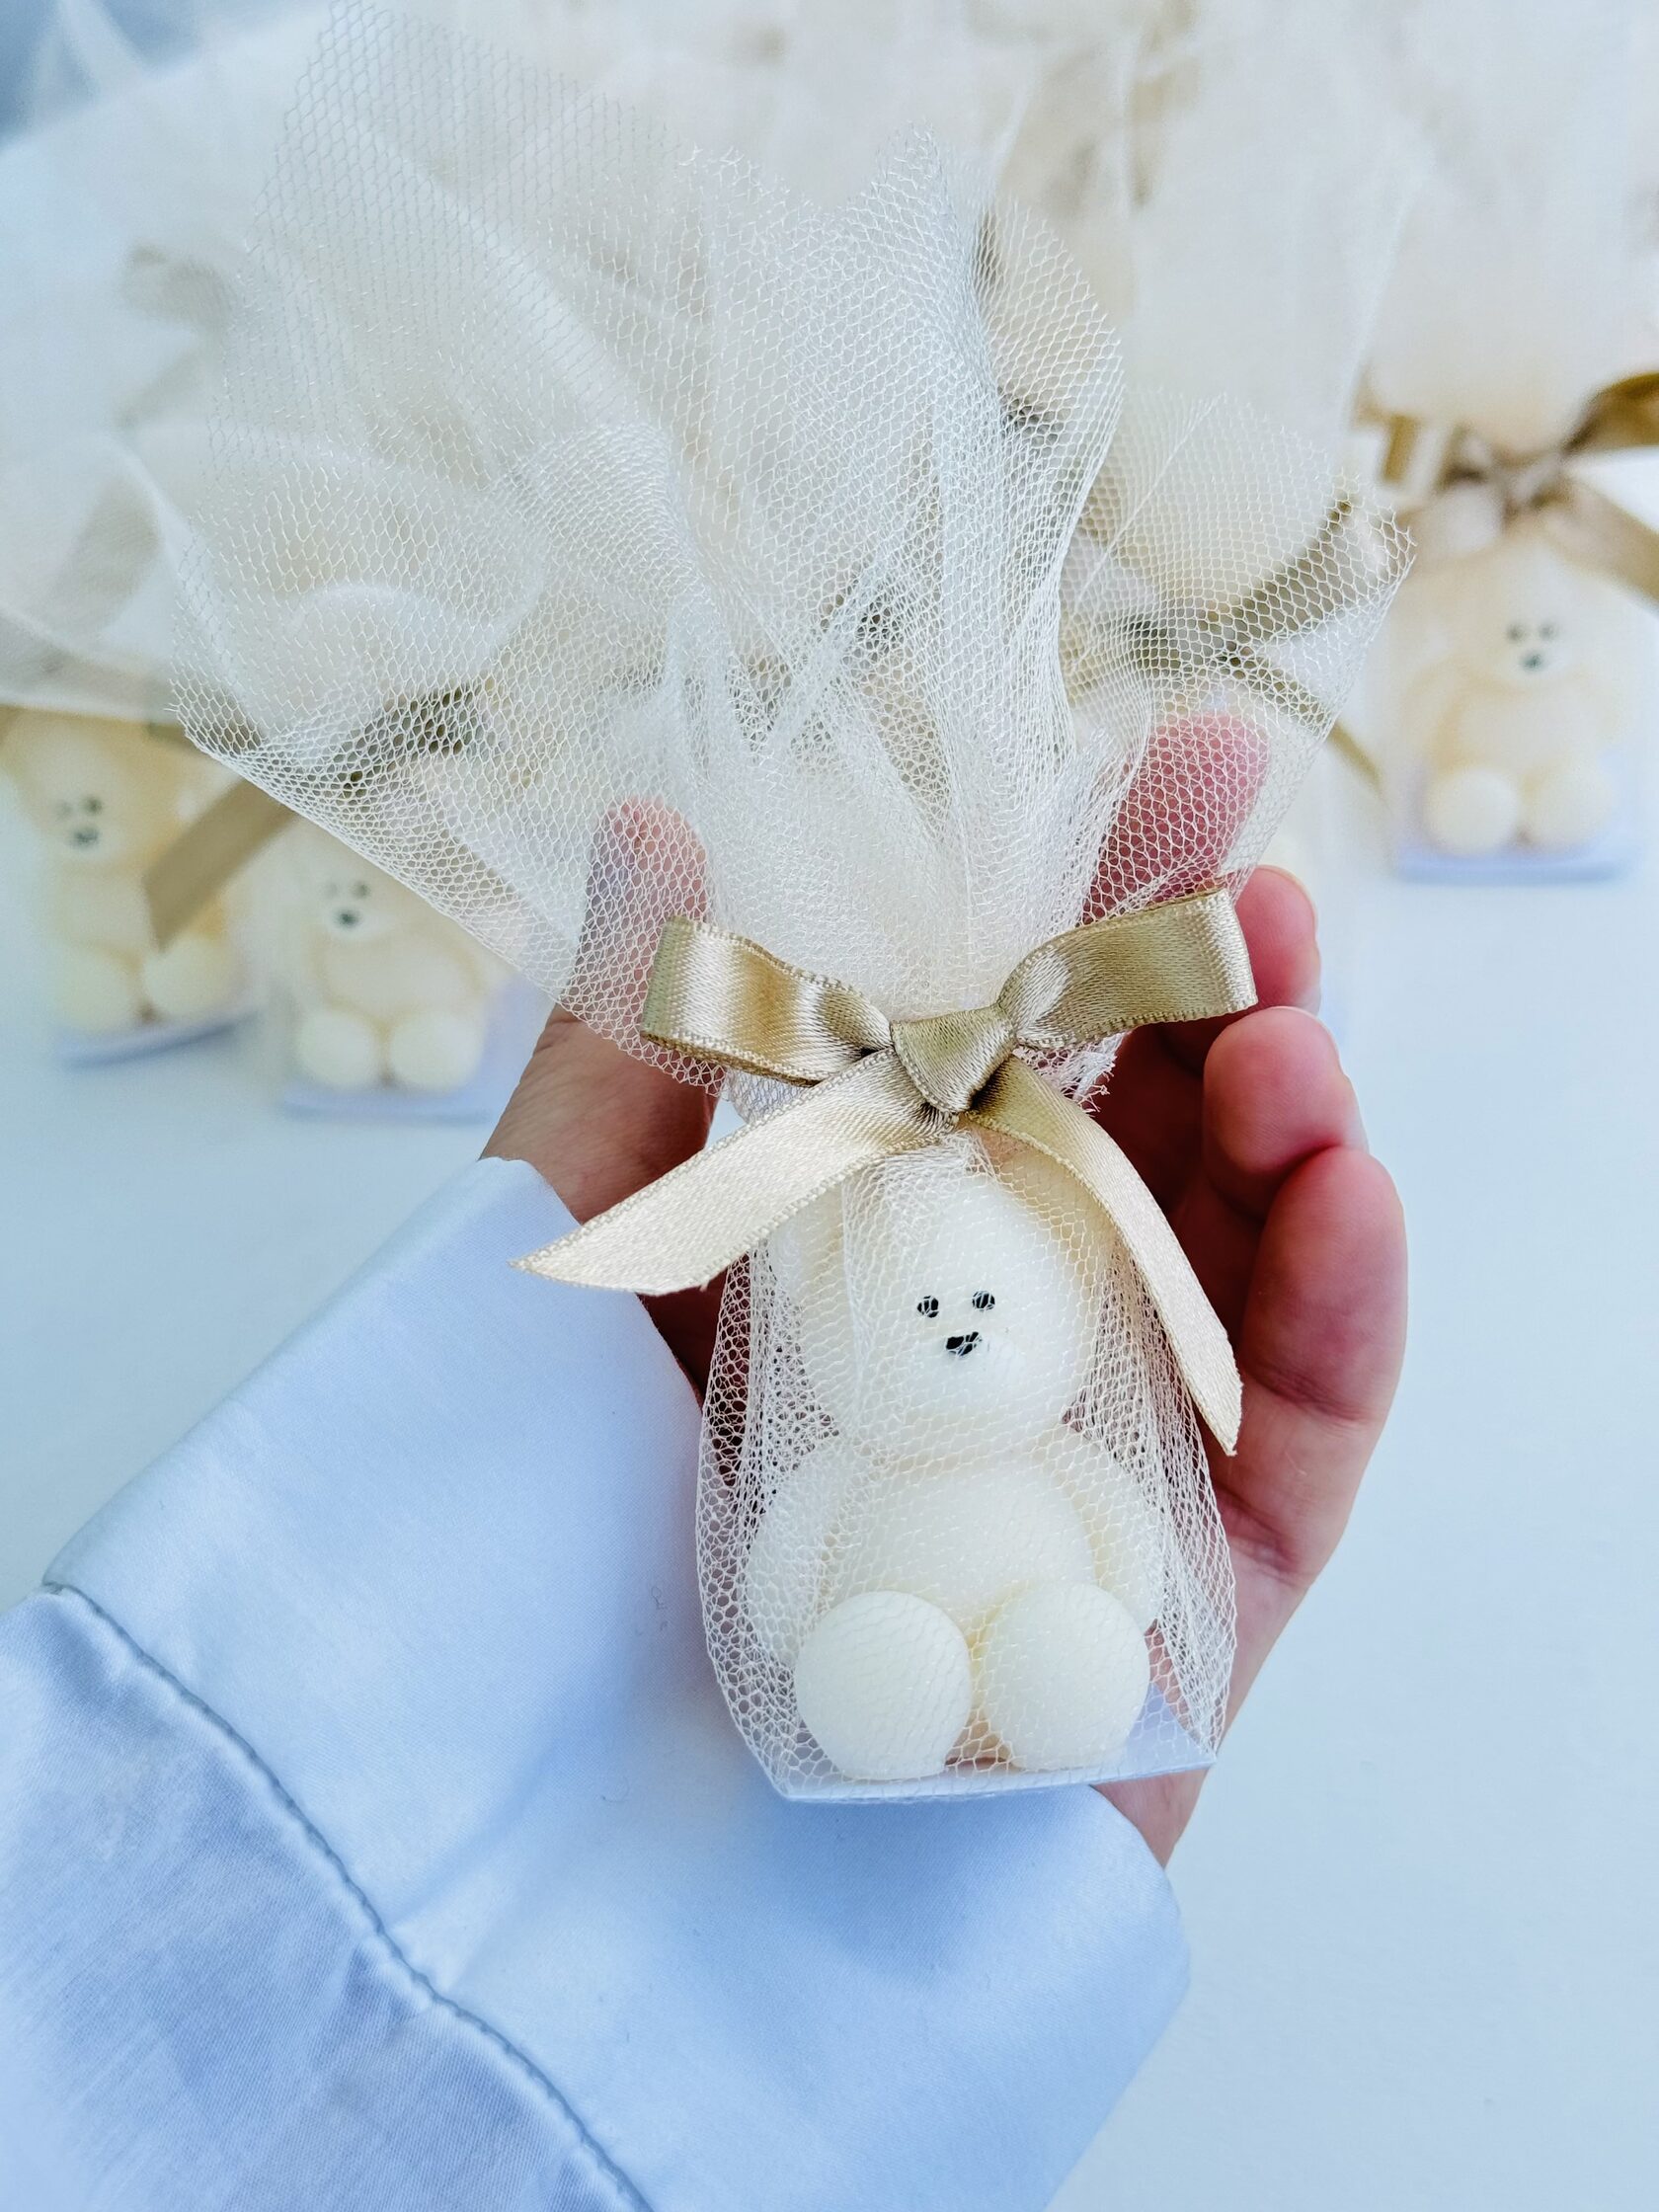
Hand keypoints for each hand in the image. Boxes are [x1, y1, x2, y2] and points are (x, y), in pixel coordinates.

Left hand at [486, 866, 1405, 1862]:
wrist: (549, 1845)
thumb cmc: (526, 1529)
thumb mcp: (556, 1255)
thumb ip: (626, 1043)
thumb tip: (656, 819)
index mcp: (872, 1235)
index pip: (1016, 1041)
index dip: (1102, 909)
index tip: (1180, 767)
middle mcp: (1002, 1331)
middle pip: (1155, 1138)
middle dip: (1220, 999)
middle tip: (1260, 887)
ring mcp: (1109, 1456)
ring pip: (1245, 1263)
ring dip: (1296, 1129)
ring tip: (1292, 1030)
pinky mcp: (1199, 1599)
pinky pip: (1299, 1437)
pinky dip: (1341, 1310)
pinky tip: (1351, 1186)